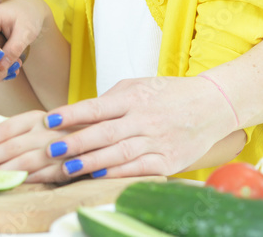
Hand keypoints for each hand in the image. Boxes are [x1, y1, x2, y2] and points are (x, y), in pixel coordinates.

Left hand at [0, 110, 74, 182]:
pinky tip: (13, 183)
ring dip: (3, 171)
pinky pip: (44, 175)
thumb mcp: (42, 125)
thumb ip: (21, 133)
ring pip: (25, 162)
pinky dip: (27, 179)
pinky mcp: (70, 166)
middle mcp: (47, 130)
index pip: (6, 128)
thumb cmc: (64, 132)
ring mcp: (59, 148)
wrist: (101, 137)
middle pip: (11, 146)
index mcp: (38, 117)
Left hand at [32, 76, 239, 179]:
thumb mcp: (137, 87)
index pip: (96, 107)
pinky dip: (118, 173)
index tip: (49, 120)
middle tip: (50, 150)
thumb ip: (109, 101)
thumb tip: (78, 114)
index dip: (71, 114)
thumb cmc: (167, 94)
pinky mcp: (169, 160)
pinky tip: (99, 176)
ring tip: (68, 169)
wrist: (212, 104)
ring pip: (119, 154)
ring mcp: (158, 141)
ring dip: (92, 162)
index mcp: (133, 98)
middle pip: (104, 133)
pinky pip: (139, 169)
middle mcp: (144, 119)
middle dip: (76, 143)